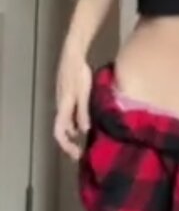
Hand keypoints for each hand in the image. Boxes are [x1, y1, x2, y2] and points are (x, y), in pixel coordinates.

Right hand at [53, 43, 91, 160]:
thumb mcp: (83, 95)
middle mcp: (60, 107)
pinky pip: (68, 114)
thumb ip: (83, 113)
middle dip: (70, 142)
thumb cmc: (78, 75)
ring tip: (86, 139)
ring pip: (65, 121)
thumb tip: (83, 130)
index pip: (60, 133)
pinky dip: (75, 122)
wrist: (73, 56)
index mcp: (63, 108)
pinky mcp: (66, 95)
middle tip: (81, 151)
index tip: (76, 154)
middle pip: (62, 130)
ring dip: (73, 132)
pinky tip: (85, 121)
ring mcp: (62, 101)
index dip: (66, 146)